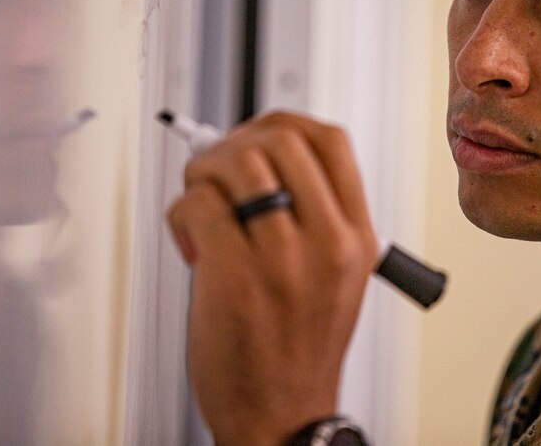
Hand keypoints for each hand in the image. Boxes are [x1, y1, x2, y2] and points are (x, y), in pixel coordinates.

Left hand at [167, 111, 378, 445]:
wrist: (281, 416)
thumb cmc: (299, 348)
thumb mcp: (338, 274)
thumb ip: (317, 216)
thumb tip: (264, 157)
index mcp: (356, 237)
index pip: (331, 141)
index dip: (285, 123)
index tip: (258, 134)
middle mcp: (326, 242)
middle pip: (281, 140)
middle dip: (237, 142)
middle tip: (219, 167)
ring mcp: (281, 258)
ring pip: (237, 163)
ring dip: (205, 171)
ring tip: (202, 201)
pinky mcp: (233, 276)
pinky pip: (200, 204)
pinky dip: (184, 209)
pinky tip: (190, 237)